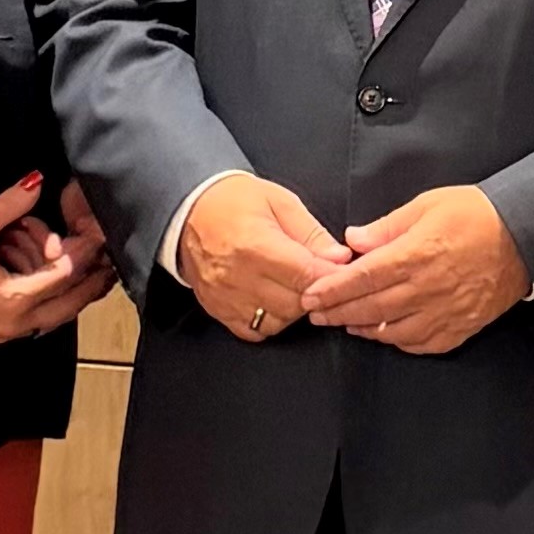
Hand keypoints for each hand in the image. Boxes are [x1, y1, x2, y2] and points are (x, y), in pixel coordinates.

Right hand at [0, 190, 119, 316]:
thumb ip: (10, 204)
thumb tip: (36, 183)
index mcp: (14, 299)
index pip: (64, 275)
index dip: (85, 253)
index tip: (99, 236)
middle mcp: (16, 323)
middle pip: (70, 304)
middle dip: (93, 283)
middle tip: (111, 265)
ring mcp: (6, 332)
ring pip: (55, 316)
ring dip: (73, 294)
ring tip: (92, 274)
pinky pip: (37, 320)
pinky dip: (51, 301)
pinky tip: (56, 284)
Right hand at [175, 170, 351, 341]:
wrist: (189, 210)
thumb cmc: (235, 201)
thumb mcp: (280, 202)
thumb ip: (312, 233)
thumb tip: (340, 258)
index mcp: (255, 245)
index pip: (306, 274)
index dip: (333, 276)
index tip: (344, 271)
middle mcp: (238, 277)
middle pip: (295, 303)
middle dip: (316, 292)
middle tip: (319, 275)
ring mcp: (225, 298)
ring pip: (278, 321)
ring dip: (294, 308)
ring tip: (294, 285)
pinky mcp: (217, 310)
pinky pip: (255, 332)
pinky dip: (270, 320)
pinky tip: (273, 299)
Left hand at [302, 186, 530, 354]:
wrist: (527, 235)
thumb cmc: (477, 214)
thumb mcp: (428, 205)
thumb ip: (387, 226)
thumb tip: (353, 239)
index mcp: (416, 255)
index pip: (362, 278)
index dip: (332, 290)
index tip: (310, 296)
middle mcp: (427, 288)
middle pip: (371, 309)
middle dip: (338, 313)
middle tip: (316, 315)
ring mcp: (445, 312)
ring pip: (393, 332)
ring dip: (364, 329)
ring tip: (346, 323)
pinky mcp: (461, 326)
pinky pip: (422, 344)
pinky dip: (399, 342)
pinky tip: (386, 334)